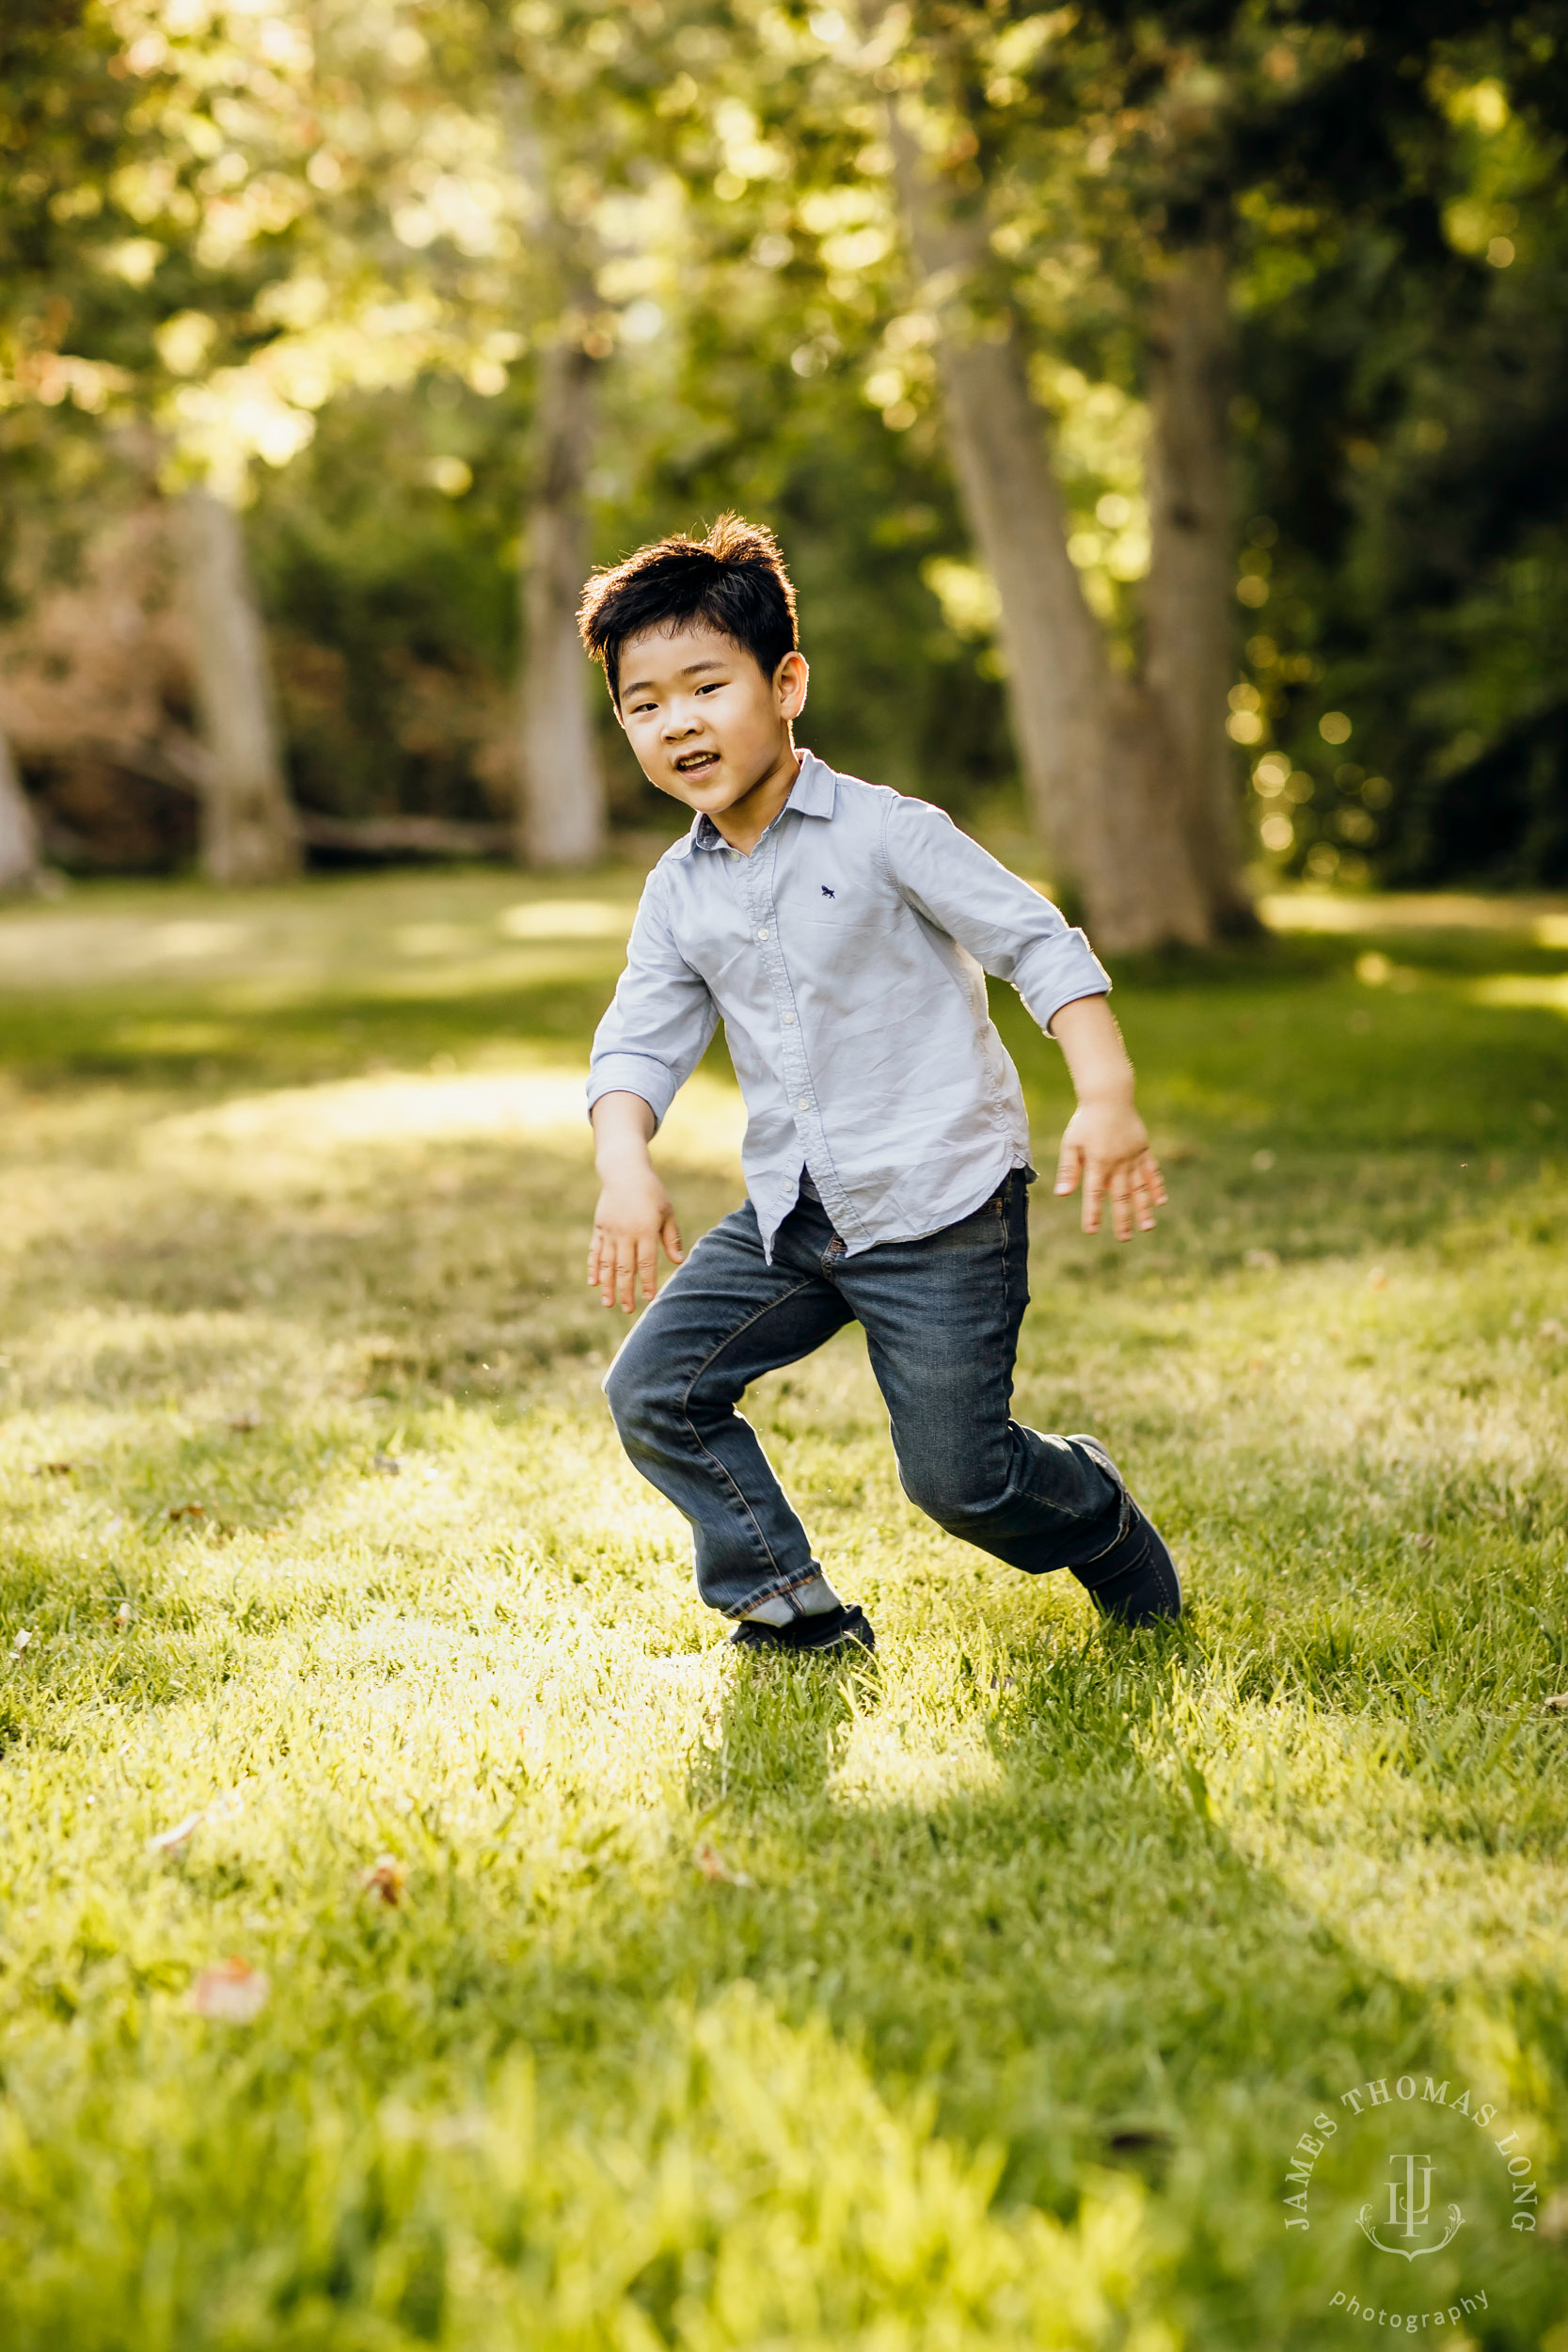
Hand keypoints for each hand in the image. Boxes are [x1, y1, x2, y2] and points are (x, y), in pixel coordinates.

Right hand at [587, 1173, 684, 1312]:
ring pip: (607, 1263)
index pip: (646, 1262)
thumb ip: (672, 1237)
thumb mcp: (667, 1212)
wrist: (624, 1171)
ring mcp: (609, 1231)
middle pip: (625, 1268)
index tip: (649, 1299)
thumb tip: (679, 1261)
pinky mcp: (599, 1228)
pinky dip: (593, 1268)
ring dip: (607, 1285)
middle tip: (627, 1310)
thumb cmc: (651, 1192)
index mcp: (645, 1230)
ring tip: (608, 1304)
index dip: (647, 1282)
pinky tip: (593, 1283)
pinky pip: (595, 1251)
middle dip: (626, 1291)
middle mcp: (625, 1233)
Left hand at [1054, 1101, 1165, 1239]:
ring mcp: (1133, 1158)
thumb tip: (1062, 1194)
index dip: (1092, 1213)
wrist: (1109, 1097)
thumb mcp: (1071, 1144)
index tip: (1091, 1231)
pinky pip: (1152, 1172)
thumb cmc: (1086, 1121)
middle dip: (1122, 1219)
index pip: (1094, 1194)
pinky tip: (1160, 1202)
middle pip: (1120, 1197)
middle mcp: (1118, 1164)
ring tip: (1147, 1228)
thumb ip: (1069, 1170)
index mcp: (1098, 1163)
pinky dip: (1156, 1187)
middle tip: (1124, 1239)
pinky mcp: (1144, 1150)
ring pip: (1139, 1188)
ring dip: (1144, 1209)